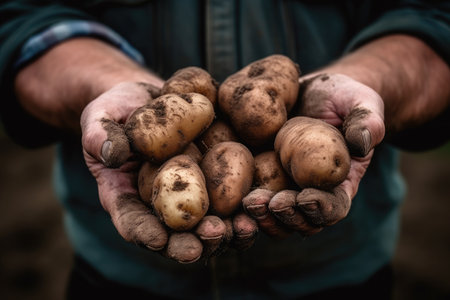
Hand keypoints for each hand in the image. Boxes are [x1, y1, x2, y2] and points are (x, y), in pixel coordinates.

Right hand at [80, 81, 256, 261]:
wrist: (148, 97)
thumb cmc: (118, 110)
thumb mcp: (100, 118)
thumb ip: (99, 136)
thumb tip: (111, 154)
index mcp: (126, 195)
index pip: (131, 221)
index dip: (144, 233)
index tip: (159, 240)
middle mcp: (158, 203)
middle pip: (174, 234)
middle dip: (191, 242)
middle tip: (207, 240)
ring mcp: (187, 195)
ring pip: (205, 226)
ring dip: (225, 233)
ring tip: (241, 230)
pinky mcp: (212, 181)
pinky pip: (228, 201)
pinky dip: (243, 209)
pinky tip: (258, 207)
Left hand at [244, 73, 384, 236]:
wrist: (314, 91)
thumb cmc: (344, 98)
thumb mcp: (362, 103)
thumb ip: (367, 122)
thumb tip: (363, 144)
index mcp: (339, 182)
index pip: (335, 207)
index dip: (322, 209)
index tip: (306, 198)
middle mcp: (309, 190)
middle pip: (300, 219)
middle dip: (286, 216)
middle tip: (273, 204)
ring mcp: (283, 185)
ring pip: (273, 216)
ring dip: (262, 216)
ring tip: (249, 203)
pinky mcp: (260, 174)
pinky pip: (250, 194)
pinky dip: (240, 201)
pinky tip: (230, 194)